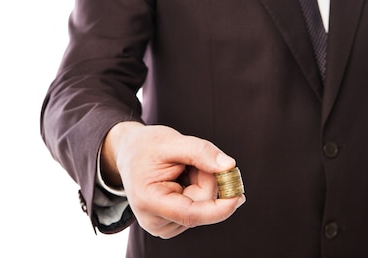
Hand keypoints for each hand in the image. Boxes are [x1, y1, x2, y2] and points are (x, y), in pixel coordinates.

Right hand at [101, 122, 245, 237]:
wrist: (129, 152)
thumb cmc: (147, 146)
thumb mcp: (172, 141)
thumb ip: (201, 152)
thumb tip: (229, 167)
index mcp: (149, 202)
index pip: (191, 214)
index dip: (218, 207)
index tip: (239, 196)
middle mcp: (155, 221)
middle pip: (201, 204)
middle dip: (206, 177)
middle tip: (191, 157)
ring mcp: (164, 225)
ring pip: (202, 204)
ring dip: (201, 181)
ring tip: (180, 167)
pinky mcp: (172, 223)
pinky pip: (199, 205)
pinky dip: (197, 187)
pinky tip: (181, 177)